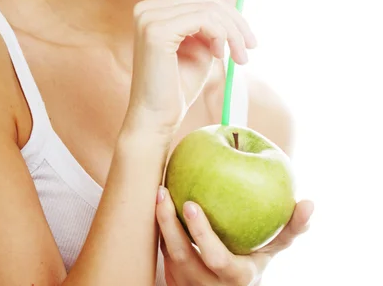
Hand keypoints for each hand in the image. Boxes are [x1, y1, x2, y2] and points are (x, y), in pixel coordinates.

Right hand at [125, 0, 258, 136]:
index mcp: (158, 7)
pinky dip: (220, 36)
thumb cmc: (179, 85)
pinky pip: (203, 19)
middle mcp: (149, 6)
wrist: (158, 117)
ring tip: (239, 57)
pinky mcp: (155, 29)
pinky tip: (220, 55)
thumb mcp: (206, 44)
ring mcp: (148, 15)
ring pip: (209, 7)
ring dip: (233, 32)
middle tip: (251, 45)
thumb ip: (217, 16)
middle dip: (237, 19)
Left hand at [156, 186, 312, 285]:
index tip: (191, 203)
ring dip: (160, 224)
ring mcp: (188, 285)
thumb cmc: (254, 259)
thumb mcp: (273, 248)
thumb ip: (291, 228)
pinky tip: (159, 201)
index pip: (216, 258)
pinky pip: (163, 253)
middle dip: (169, 225)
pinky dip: (160, 228)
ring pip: (168, 255)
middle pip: (183, 257)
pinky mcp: (173, 279)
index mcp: (237, 277)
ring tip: (159, 192)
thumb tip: (310, 203)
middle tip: (164, 192)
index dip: (202, 234)